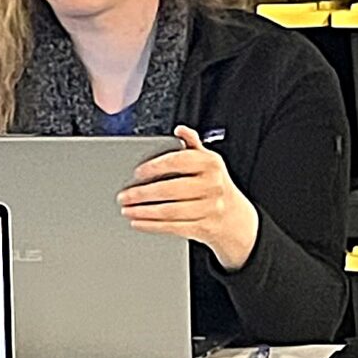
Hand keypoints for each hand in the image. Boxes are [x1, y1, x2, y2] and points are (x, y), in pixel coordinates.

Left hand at [121, 125, 259, 270]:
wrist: (235, 218)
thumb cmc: (214, 185)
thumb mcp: (208, 161)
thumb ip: (192, 145)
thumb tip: (180, 130)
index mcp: (211, 163)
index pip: (178, 161)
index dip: (154, 167)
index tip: (136, 173)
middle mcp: (212, 185)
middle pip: (170, 189)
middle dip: (142, 194)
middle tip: (123, 196)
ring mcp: (209, 208)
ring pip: (169, 211)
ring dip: (143, 212)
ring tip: (127, 210)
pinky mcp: (203, 228)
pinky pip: (173, 227)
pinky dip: (152, 226)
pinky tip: (138, 222)